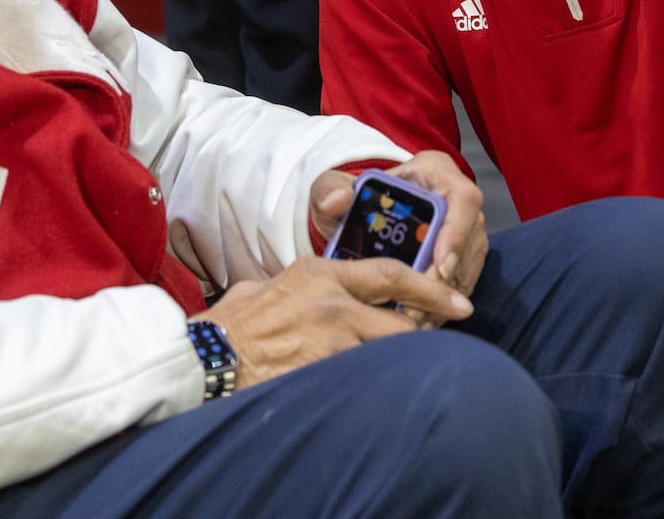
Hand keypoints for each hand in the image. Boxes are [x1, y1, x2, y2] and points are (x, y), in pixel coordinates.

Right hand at [200, 254, 472, 389]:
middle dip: (426, 333)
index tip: (459, 301)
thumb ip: (302, 284)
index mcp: (320, 273)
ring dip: (402, 361)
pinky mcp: (324, 374)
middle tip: (441, 341)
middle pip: (403, 321)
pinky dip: (376, 384)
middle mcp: (333, 304)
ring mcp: (331, 341)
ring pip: (390, 353)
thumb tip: (316, 291)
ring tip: (412, 369)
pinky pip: (367, 379)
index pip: (392, 274)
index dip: (431, 289)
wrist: (205, 358)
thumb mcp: (269, 285)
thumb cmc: (231, 323)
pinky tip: (378, 390)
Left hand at [311, 151, 488, 302]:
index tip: (441, 266)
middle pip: (470, 240)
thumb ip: (329, 191)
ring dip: (445, 296)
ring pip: (468, 266)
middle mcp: (457, 199)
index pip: (463, 199)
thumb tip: (338, 201)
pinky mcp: (463, 255)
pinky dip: (443, 303)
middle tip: (417, 307)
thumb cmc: (351, 198)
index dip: (458, 234)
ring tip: (415, 318)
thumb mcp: (332, 190)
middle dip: (446, 278)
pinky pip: (462, 281)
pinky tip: (421, 319)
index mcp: (435, 171)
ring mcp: (465, 228)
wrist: (359, 215)